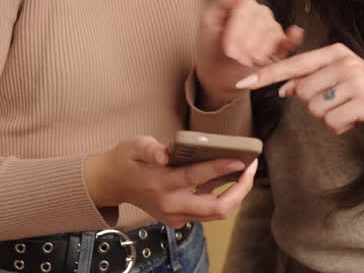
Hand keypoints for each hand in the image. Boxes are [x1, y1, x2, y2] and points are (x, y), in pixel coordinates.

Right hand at [83, 136, 258, 227]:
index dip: (221, 168)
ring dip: (234, 195)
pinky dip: (220, 198)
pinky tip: (225, 180)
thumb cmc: (126, 160)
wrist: (112, 182)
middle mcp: (170, 205)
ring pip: (215, 214)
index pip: (196, 178)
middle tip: (251, 169)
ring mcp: (174, 216)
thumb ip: (149, 148)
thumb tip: (164, 154)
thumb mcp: (133, 146)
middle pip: (215, 208)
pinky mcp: (177, 219)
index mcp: (161, 184)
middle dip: (239, 191)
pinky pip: (206, 212)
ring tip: (245, 173)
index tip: (241, 160)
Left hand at [195, 0, 301, 107]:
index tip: (228, 48)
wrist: (218, 74)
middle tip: (236, 58)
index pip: (246, 7)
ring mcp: (270, 29)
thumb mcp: (209, 24)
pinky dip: (292, 39)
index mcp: (242, 6)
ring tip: (248, 62)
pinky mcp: (280, 47)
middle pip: (260, 20)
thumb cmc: (211, 48)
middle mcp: (259, 15)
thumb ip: (223, 3)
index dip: (238, 28)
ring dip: (261, 48)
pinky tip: (292, 35)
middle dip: (248, 41)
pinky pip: (290, 41)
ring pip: (272, 32)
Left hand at [234, 43, 363, 139]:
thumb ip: (312, 79)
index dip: (267, 75)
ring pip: (314, 108)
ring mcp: (355, 80)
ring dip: (327, 117)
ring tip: (347, 110)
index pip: (294, 64)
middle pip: (302, 92)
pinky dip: (338, 127)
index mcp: (336, 52)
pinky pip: (330, 121)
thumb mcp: (339, 79)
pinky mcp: (363, 101)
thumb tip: (285, 89)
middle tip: (337, 103)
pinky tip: (354, 120)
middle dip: (314, 104)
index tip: (243, 83)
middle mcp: (345, 62)